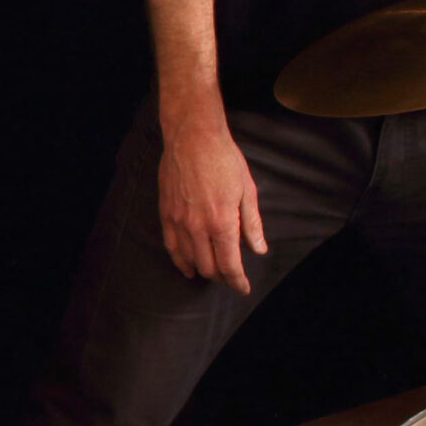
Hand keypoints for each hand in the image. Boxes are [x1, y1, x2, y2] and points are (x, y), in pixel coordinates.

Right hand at [158, 99, 265, 293]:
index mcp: (222, 222)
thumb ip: (252, 223)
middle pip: (209, 267)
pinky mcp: (166, 214)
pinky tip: (187, 267)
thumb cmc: (223, 159)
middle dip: (222, 277)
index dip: (238, 281)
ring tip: (212, 274)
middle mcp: (198, 227)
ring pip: (189, 260)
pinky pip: (171, 246)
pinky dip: (180, 261)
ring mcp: (179, 222)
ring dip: (202, 271)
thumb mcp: (246, 190)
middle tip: (231, 277)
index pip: (230, 264)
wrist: (192, 137)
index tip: (244, 288)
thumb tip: (259, 249)